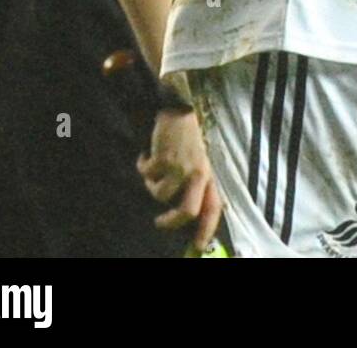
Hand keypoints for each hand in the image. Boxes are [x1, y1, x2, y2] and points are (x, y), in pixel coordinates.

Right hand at [137, 110, 222, 249]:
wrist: (177, 111)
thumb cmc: (188, 140)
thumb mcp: (198, 162)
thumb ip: (195, 185)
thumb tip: (186, 213)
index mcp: (208, 176)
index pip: (213, 207)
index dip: (206, 229)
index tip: (198, 246)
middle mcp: (197, 173)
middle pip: (187, 211)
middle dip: (170, 222)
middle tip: (159, 223)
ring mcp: (180, 166)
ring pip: (160, 194)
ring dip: (151, 185)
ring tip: (152, 170)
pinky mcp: (164, 158)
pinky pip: (147, 175)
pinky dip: (142, 167)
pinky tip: (146, 156)